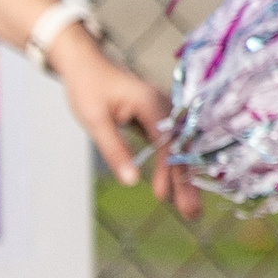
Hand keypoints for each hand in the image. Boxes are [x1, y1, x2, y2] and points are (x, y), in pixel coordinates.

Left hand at [52, 30, 197, 221]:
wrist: (85, 63)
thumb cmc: (87, 87)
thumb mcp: (95, 121)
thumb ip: (114, 149)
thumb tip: (131, 181)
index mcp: (152, 104)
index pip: (167, 145)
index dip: (167, 172)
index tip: (164, 198)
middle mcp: (164, 107)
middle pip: (180, 150)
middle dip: (186, 183)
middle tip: (192, 214)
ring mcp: (163, 112)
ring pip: (178, 149)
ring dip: (183, 178)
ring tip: (189, 210)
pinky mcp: (157, 118)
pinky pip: (170, 145)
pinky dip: (173, 166)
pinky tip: (175, 188)